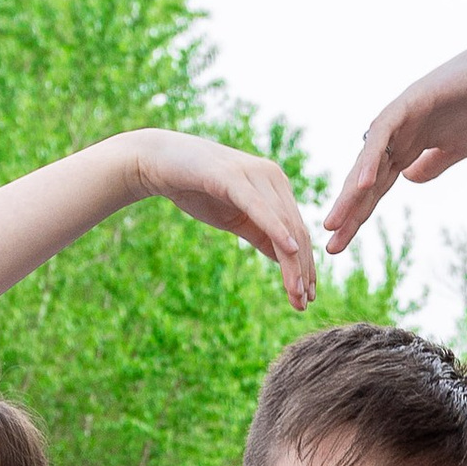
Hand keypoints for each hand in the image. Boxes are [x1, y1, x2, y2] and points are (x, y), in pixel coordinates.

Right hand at [131, 133, 316, 306]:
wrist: (160, 161)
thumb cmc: (196, 189)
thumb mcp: (235, 218)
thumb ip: (261, 233)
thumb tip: (285, 256)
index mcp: (275, 186)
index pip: (298, 232)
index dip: (305, 266)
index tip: (307, 298)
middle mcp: (272, 177)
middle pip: (296, 231)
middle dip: (302, 270)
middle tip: (304, 304)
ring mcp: (255, 174)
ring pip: (283, 224)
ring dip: (293, 262)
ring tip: (296, 292)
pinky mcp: (234, 176)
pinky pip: (260, 207)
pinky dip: (276, 230)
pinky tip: (289, 251)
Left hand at [323, 31, 466, 251]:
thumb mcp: (458, 148)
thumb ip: (432, 164)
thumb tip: (408, 180)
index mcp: (409, 146)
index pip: (377, 186)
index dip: (360, 214)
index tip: (342, 242)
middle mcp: (399, 132)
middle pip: (367, 178)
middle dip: (349, 211)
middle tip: (331, 244)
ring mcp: (403, 115)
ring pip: (368, 158)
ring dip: (351, 192)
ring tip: (335, 222)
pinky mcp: (412, 99)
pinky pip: (384, 132)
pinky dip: (372, 158)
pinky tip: (361, 185)